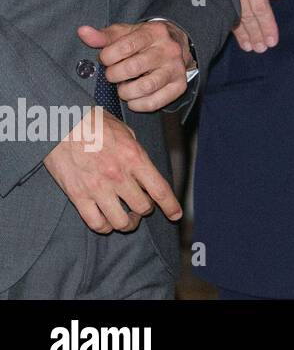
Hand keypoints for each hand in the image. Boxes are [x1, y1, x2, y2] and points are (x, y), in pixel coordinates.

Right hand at [43, 109, 181, 232]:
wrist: (61, 123)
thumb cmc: (94, 123)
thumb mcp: (126, 131)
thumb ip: (138, 153)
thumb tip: (145, 170)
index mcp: (134, 157)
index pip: (159, 190)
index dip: (170, 206)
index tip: (175, 215)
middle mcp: (118, 175)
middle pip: (142, 208)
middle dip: (145, 210)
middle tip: (141, 207)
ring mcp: (97, 188)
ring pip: (121, 221)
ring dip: (127, 223)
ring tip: (126, 218)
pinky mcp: (78, 196)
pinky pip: (96, 223)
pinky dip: (104, 226)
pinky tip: (107, 221)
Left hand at [77, 20, 190, 112]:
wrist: (177, 45)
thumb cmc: (145, 40)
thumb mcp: (126, 33)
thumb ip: (104, 36)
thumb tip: (83, 32)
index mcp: (154, 32)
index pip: (125, 47)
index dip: (107, 57)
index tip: (106, 60)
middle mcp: (168, 50)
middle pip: (133, 68)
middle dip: (114, 75)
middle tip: (112, 75)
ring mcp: (176, 68)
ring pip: (145, 87)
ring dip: (125, 92)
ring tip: (122, 88)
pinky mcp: (179, 85)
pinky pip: (155, 102)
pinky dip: (138, 104)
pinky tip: (133, 98)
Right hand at [232, 0, 286, 51]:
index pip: (261, 6)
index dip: (267, 25)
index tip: (272, 42)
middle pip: (247, 15)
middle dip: (256, 33)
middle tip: (261, 49)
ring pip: (232, 16)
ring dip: (243, 34)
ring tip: (250, 47)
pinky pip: (219, 12)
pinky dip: (228, 25)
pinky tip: (233, 36)